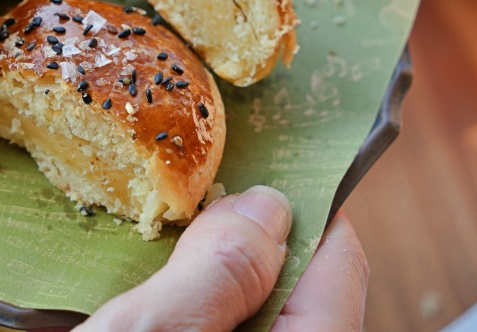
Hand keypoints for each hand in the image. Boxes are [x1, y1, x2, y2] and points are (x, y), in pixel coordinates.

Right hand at [73, 187, 368, 331]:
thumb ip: (216, 275)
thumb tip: (268, 205)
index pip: (338, 264)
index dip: (302, 202)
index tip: (253, 161)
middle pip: (294, 291)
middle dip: (241, 241)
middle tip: (185, 205)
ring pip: (248, 316)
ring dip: (204, 278)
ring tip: (152, 251)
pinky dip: (186, 314)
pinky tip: (138, 305)